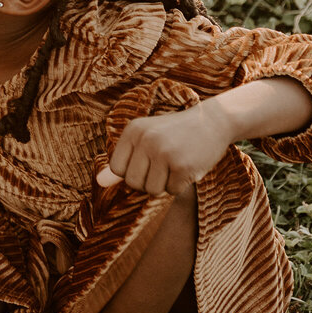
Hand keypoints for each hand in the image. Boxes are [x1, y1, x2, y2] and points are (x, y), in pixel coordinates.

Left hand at [97, 103, 231, 196]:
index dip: (131, 172)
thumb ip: (124, 160)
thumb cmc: (175, 133)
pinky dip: (180, 185)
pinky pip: (172, 191)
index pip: (117, 168)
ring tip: (174, 165)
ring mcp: (164, 152)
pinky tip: (188, 167)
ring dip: (165, 184)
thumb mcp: (146, 139)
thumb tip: (99, 183)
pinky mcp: (183, 166)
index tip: (146, 163)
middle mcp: (145, 140)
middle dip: (148, 181)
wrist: (212, 122)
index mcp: (133, 130)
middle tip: (163, 166)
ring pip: (152, 190)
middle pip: (133, 182)